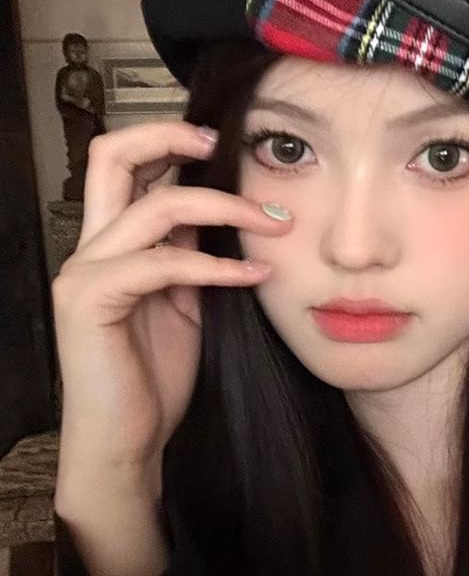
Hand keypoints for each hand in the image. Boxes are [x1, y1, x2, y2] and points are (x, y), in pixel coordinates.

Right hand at [52, 120, 291, 506]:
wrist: (129, 440)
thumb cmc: (156, 370)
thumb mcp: (184, 297)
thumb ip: (191, 250)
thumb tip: (223, 209)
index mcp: (113, 240)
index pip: (128, 163)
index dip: (170, 138)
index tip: (224, 140)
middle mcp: (91, 246)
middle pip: (110, 155)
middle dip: (170, 135)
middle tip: (223, 141)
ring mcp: (84, 272)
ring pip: (153, 208)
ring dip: (225, 208)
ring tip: (276, 225)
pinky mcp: (89, 303)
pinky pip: (162, 264)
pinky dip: (217, 265)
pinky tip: (255, 275)